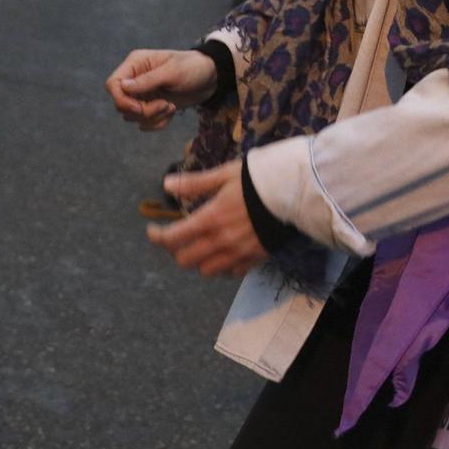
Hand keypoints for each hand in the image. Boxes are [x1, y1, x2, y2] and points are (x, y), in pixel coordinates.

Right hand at [106, 48, 218, 131]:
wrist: (211, 79)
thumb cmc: (193, 68)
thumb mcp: (172, 72)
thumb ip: (147, 81)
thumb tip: (123, 87)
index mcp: (136, 64)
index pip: (112, 84)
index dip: (121, 100)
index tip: (139, 108)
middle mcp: (135, 79)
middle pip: (121, 104)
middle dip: (143, 111)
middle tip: (165, 105)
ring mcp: (142, 94)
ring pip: (132, 116)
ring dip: (152, 117)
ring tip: (171, 107)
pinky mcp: (151, 106)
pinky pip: (144, 123)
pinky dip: (157, 123)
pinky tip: (171, 114)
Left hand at [145, 163, 265, 277]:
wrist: (296, 192)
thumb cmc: (258, 179)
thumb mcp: (224, 175)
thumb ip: (194, 184)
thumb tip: (166, 185)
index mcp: (210, 219)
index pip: (172, 238)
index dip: (157, 236)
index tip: (152, 230)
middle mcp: (221, 241)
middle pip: (185, 260)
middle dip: (176, 250)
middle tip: (179, 237)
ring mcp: (238, 254)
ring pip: (206, 271)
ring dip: (199, 260)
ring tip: (201, 245)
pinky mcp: (255, 259)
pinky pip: (231, 273)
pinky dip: (223, 266)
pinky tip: (224, 252)